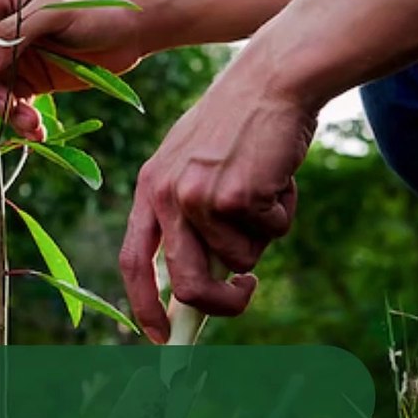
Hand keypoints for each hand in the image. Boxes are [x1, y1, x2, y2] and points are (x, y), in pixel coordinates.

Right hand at [0, 0, 146, 140]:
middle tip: (6, 106)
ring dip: (4, 112)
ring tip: (30, 124)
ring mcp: (14, 56)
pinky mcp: (31, 79)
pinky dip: (21, 120)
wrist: (136, 26)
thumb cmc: (99, 5)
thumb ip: (16, 33)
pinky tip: (38, 132)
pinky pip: (13, 104)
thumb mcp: (57, 10)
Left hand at [119, 59, 317, 342]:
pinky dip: (284, 212)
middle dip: (223, 304)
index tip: (160, 337)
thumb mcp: (196, 165)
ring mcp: (200, 197)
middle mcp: (167, 195)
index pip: (133, 261)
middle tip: (248, 292)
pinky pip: (272, 233)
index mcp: (149, 188)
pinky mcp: (238, 196)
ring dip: (265, 232)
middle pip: (188, 285)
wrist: (272, 80)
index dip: (144, 306)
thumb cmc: (240, 126)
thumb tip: (202, 284)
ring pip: (242, 258)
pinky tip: (278, 174)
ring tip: (266, 186)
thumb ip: (190, 217)